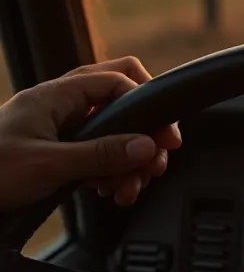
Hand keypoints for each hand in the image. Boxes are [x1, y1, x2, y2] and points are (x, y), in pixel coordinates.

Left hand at [0, 57, 180, 209]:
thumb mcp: (49, 164)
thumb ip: (101, 154)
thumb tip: (147, 146)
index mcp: (56, 95)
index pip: (119, 81)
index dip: (148, 107)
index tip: (165, 140)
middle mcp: (59, 105)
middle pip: (119, 101)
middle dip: (143, 134)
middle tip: (155, 165)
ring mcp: (56, 127)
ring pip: (110, 131)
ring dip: (127, 159)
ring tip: (130, 188)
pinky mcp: (53, 151)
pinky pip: (94, 152)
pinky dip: (109, 170)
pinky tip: (109, 190)